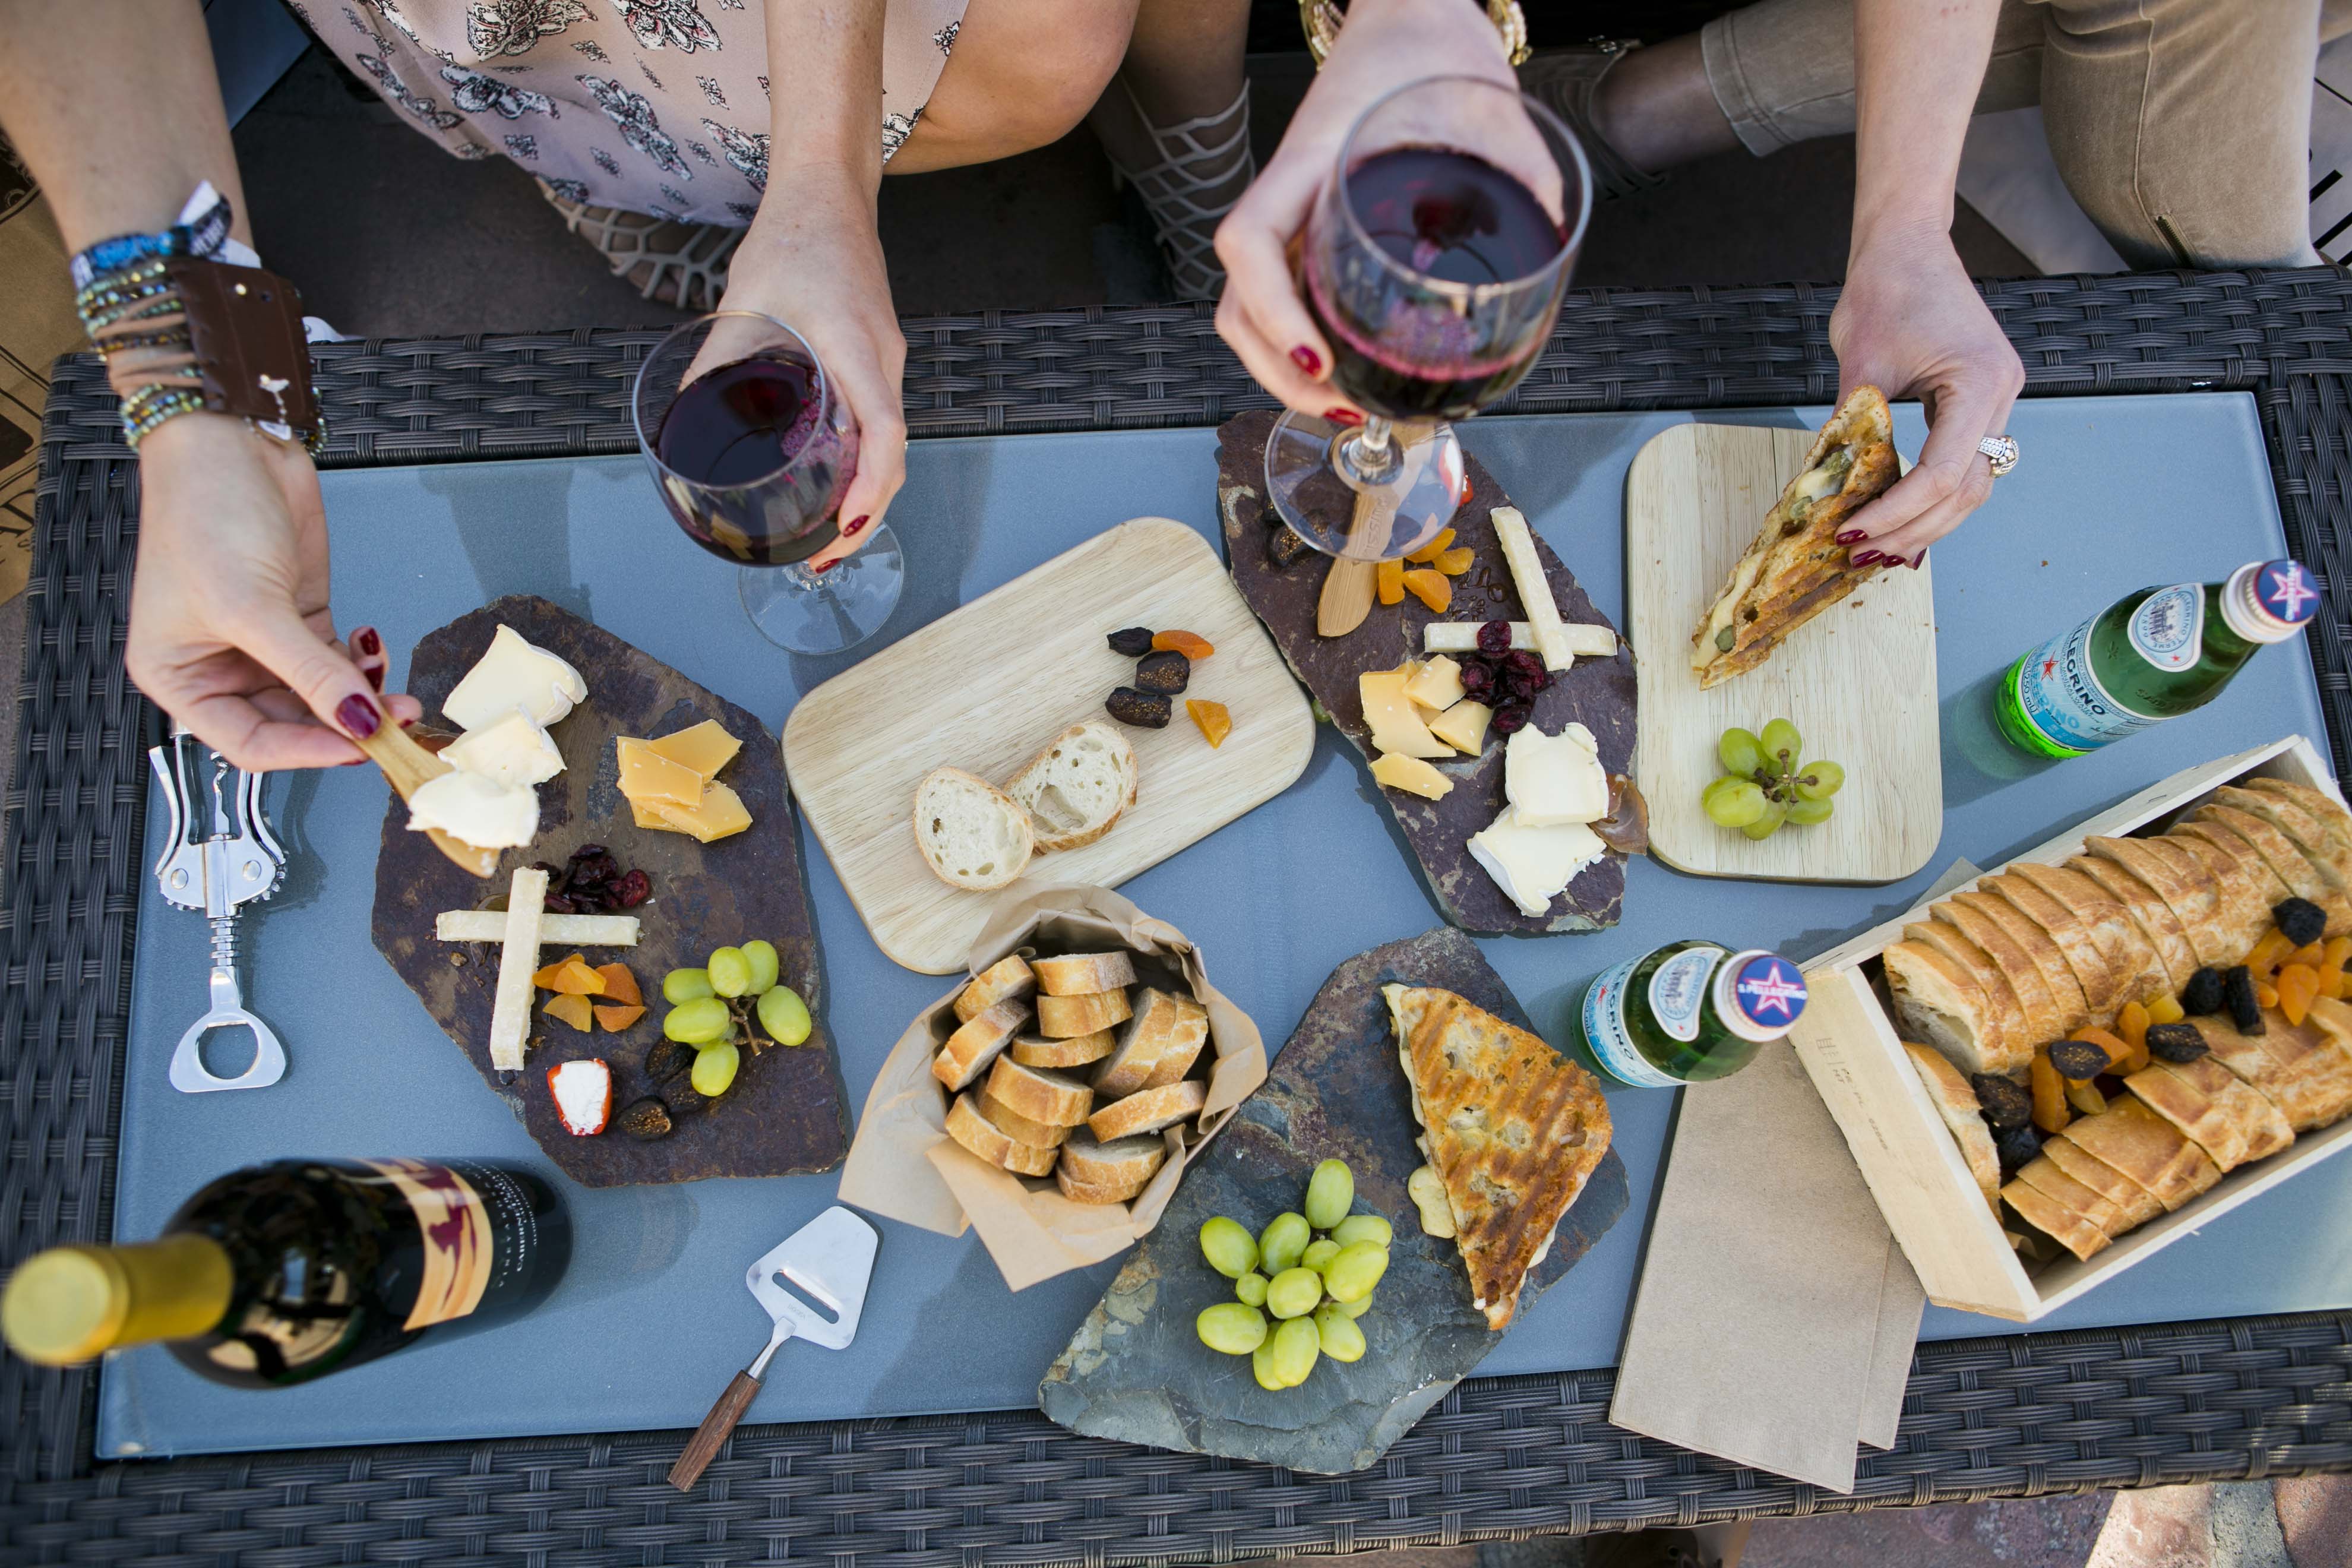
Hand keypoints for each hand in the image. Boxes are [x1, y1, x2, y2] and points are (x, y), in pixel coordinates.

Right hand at [127, 413, 419, 770]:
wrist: (227, 442)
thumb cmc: (204, 516)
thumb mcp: (252, 606)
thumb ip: (309, 672)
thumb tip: (358, 722)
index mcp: (179, 676)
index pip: (251, 743)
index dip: (308, 752)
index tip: (362, 746)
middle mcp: (218, 666)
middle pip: (292, 723)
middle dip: (346, 725)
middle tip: (398, 721)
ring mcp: (263, 642)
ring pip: (321, 695)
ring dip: (362, 697)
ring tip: (401, 693)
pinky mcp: (298, 614)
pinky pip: (336, 661)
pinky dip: (361, 664)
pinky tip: (374, 647)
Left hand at [717, 160, 904, 570]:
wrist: (830, 195)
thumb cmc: (791, 240)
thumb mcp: (742, 301)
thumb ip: (716, 362)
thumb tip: (683, 421)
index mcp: (854, 344)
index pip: (884, 432)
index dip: (868, 490)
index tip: (842, 530)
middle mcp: (884, 358)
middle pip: (893, 455)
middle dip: (866, 516)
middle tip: (823, 558)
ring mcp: (888, 360)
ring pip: (891, 444)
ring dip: (868, 495)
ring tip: (829, 535)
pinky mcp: (882, 359)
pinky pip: (884, 423)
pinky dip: (867, 464)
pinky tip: (837, 483)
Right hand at [1213, 0, 1517, 420]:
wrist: (1408, 21)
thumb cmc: (1429, 50)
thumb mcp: (1485, 103)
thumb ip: (1519, 168)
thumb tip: (1548, 239)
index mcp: (1308, 161)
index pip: (1250, 242)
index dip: (1273, 311)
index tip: (1317, 358)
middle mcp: (1286, 196)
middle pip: (1236, 302)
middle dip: (1276, 369)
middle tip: (1340, 405)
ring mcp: (1293, 219)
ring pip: (1248, 312)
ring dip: (1282, 372)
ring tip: (1342, 406)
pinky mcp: (1311, 233)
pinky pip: (1282, 300)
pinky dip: (1298, 349)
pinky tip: (1342, 374)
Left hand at [1829, 223, 2023, 567]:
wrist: (1906, 246)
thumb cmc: (1884, 290)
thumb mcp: (1859, 366)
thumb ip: (1850, 432)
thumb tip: (1827, 494)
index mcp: (1981, 383)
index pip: (1941, 472)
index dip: (1896, 510)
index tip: (1851, 530)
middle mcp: (2002, 395)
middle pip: (1966, 490)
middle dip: (1913, 529)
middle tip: (1863, 554)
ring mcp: (1998, 399)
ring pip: (1971, 484)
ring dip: (1925, 520)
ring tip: (1879, 549)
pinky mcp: (1981, 400)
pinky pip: (1964, 461)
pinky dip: (1931, 494)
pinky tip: (1899, 518)